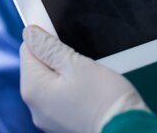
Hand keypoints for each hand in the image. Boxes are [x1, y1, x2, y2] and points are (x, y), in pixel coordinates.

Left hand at [20, 26, 147, 132]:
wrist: (129, 131)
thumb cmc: (105, 101)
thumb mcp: (76, 64)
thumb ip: (49, 47)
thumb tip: (30, 34)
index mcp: (33, 90)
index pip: (27, 49)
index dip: (46, 39)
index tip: (65, 41)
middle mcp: (35, 107)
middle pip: (38, 67)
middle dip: (57, 58)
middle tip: (81, 63)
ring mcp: (48, 118)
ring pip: (51, 82)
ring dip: (67, 74)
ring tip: (89, 79)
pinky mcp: (62, 124)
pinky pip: (61, 98)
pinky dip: (73, 90)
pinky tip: (90, 92)